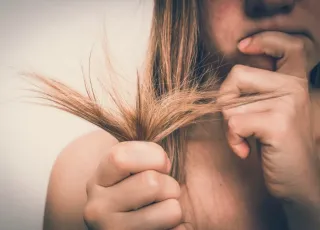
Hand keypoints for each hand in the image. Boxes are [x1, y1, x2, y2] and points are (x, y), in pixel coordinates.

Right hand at [84, 141, 183, 229]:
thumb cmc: (139, 192)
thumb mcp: (132, 169)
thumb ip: (143, 149)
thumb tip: (184, 103)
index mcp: (98, 179)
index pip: (122, 157)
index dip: (153, 155)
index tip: (163, 163)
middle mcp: (96, 207)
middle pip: (152, 183)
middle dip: (171, 185)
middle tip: (166, 192)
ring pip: (169, 210)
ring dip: (176, 209)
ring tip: (165, 211)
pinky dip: (181, 229)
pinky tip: (166, 229)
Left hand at [219, 31, 319, 204]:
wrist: (297, 180)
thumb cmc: (276, 146)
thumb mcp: (270, 112)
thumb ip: (256, 93)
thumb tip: (224, 86)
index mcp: (296, 81)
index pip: (290, 45)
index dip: (265, 40)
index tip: (243, 47)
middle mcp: (295, 86)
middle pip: (237, 75)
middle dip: (225, 100)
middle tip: (235, 123)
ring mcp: (288, 103)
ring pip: (231, 103)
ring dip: (229, 127)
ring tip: (244, 140)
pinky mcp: (278, 123)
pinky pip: (234, 123)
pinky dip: (232, 140)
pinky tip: (245, 150)